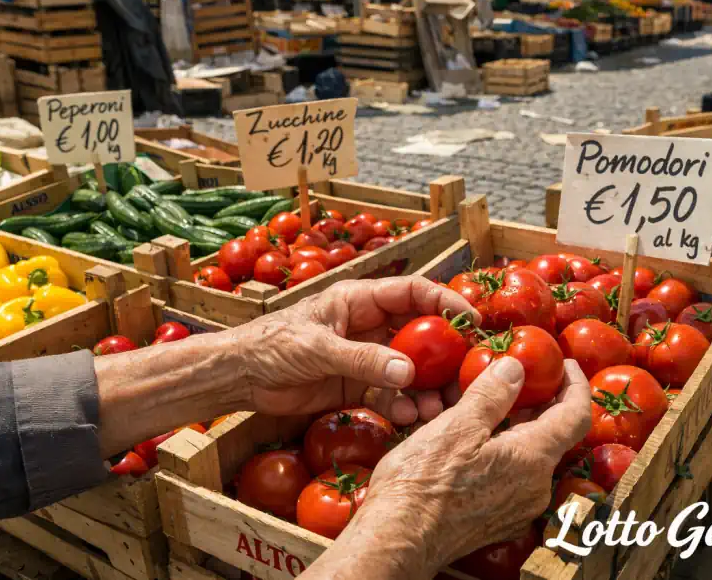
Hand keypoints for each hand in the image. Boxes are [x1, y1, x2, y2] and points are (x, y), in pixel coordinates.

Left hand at [234, 276, 478, 424]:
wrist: (241, 377)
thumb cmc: (271, 344)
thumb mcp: (317, 348)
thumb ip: (362, 359)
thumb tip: (408, 371)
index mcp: (360, 300)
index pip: (413, 293)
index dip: (445, 302)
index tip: (470, 320)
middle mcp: (369, 326)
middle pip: (420, 334)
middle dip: (444, 354)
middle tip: (467, 374)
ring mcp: (366, 356)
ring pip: (409, 368)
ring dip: (426, 386)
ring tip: (441, 407)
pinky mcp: (357, 385)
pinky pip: (390, 394)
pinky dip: (403, 405)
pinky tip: (411, 417)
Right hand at [312, 357, 590, 577]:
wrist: (399, 539)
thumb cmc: (422, 483)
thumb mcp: (455, 427)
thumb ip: (491, 395)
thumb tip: (515, 367)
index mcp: (533, 459)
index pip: (576, 415)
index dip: (575, 384)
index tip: (564, 363)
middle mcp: (536, 487)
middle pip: (554, 435)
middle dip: (540, 402)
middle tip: (520, 377)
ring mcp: (520, 508)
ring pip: (531, 456)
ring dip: (517, 426)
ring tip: (489, 405)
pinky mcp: (501, 520)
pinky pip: (514, 476)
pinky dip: (504, 450)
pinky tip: (475, 440)